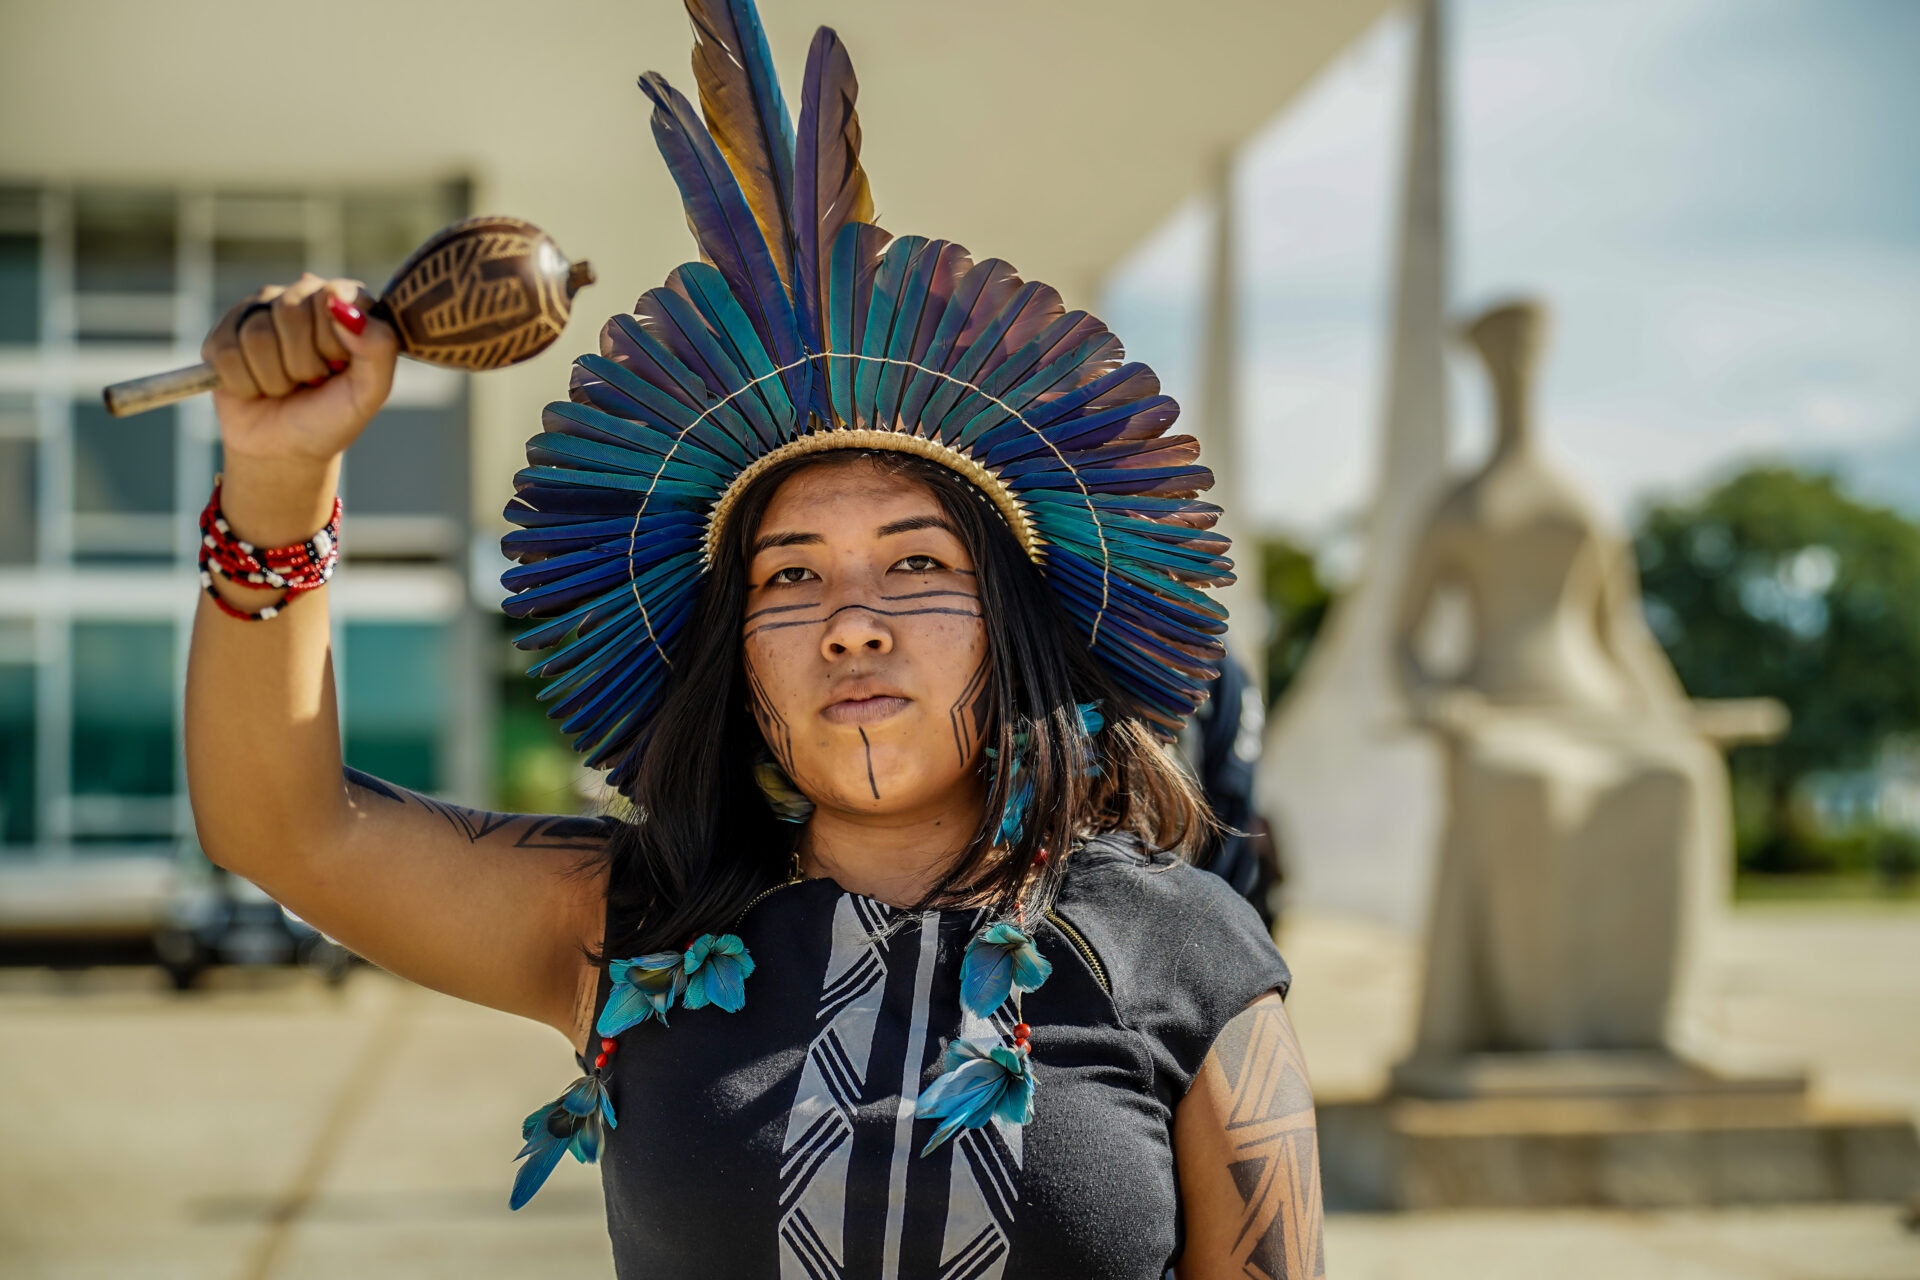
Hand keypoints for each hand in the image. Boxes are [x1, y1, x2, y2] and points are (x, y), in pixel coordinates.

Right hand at [201, 274, 397, 467]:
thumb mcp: (371, 391)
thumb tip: (341, 305)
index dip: (333, 342)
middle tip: (311, 381)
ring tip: (285, 387)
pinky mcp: (222, 334)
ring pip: (257, 336)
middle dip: (304, 363)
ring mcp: (258, 311)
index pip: (333, 296)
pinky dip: (246, 385)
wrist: (286, 449)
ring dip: (275, 379)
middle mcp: (300, 297)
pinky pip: (225, 353)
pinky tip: (256, 389)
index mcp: (345, 302)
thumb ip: (379, 346)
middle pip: (291, 312)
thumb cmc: (332, 416)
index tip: (338, 367)